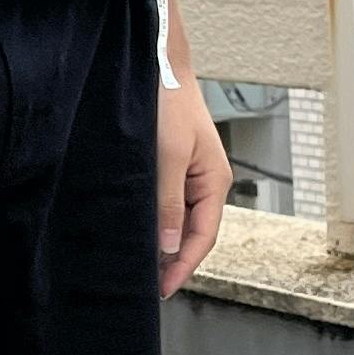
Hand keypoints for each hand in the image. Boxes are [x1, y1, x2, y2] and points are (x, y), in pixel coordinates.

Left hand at [156, 76, 227, 297]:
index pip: (203, 236)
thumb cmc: (169, 104)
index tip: (164, 288)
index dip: (184, 265)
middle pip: (192, 233)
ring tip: (141, 266)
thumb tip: (169, 246)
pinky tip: (138, 232)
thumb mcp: (168, 156)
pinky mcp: (173, 167)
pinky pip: (167, 203)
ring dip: (163, 243)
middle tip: (147, 286)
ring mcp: (189, 176)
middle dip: (173, 260)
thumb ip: (169, 202)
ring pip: (179, 220)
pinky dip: (156, 221)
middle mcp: (205, 183)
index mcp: (215, 182)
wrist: (159, 66)